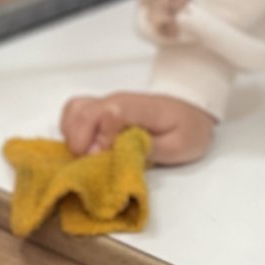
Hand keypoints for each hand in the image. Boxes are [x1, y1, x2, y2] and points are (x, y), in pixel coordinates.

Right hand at [60, 89, 214, 165]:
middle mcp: (114, 101)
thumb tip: (110, 151)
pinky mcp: (100, 111)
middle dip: (78, 142)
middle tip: (92, 163)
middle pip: (80, 111)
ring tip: (86, 157)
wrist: (192, 111)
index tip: (105, 158)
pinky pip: (74, 114)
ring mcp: (105, 104)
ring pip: (73, 111)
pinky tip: (85, 148)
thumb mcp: (177, 146)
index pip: (107, 114)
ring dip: (72, 136)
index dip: (100, 138)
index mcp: (136, 108)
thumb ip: (144, 148)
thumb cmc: (187, 129)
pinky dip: (71, 131)